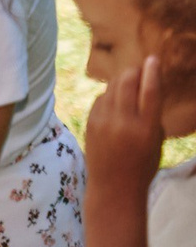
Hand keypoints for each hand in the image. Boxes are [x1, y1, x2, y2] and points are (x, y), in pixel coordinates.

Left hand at [85, 54, 169, 188]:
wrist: (114, 187)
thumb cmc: (143, 165)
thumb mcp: (156, 142)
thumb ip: (152, 116)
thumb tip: (147, 88)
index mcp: (146, 128)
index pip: (150, 92)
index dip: (152, 72)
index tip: (153, 59)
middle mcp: (123, 122)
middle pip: (127, 83)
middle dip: (134, 71)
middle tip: (140, 68)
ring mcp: (103, 120)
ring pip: (112, 87)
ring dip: (122, 80)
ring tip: (129, 80)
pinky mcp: (90, 121)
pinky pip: (101, 98)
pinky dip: (110, 95)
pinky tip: (116, 100)